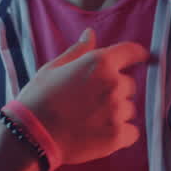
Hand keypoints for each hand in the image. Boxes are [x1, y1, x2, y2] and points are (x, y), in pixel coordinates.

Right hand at [14, 28, 148, 164]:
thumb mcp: (54, 67)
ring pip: (129, 109)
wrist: (31, 135)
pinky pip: (132, 131)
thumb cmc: (39, 98)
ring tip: (92, 118)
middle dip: (116, 89)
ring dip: (117, 112)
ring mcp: (117, 111)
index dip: (136, 55)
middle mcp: (114, 84)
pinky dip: (122, 133)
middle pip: (129, 84)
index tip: (139, 59)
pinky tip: (102, 133)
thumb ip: (78, 51)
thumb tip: (91, 34)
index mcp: (100, 62)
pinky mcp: (117, 135)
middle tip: (93, 100)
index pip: (132, 52)